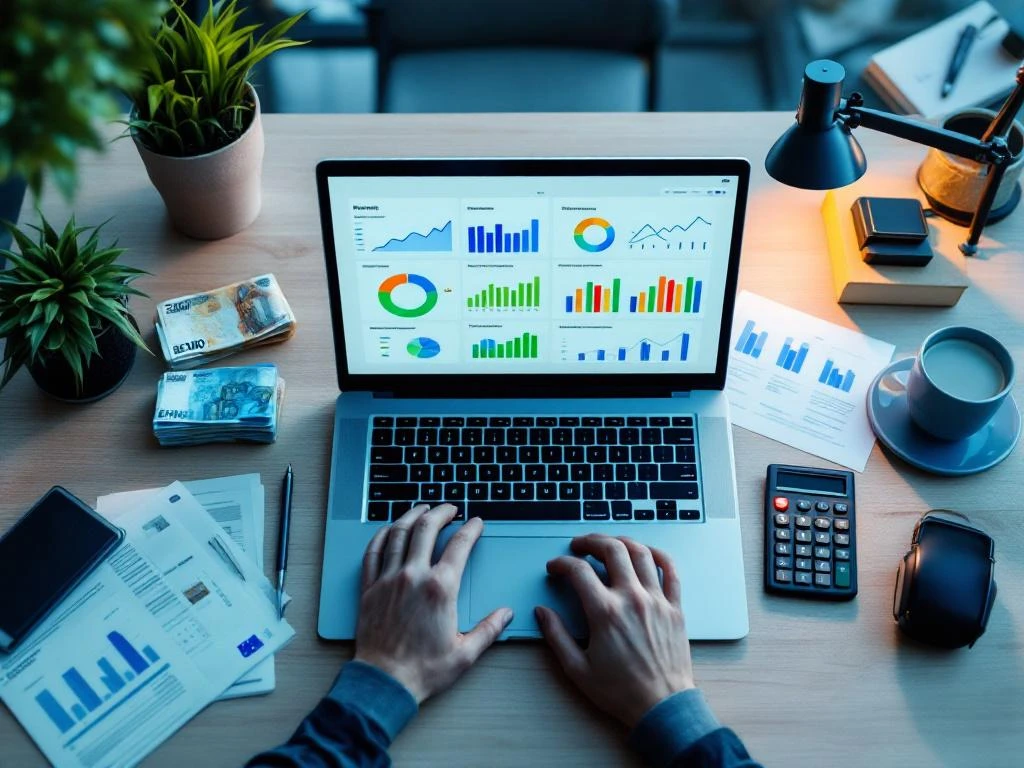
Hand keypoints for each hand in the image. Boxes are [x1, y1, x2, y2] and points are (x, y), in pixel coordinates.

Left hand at [354, 503, 512, 703]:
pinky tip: (389, 530)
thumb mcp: (465, 653)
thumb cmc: (423, 670)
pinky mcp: (370, 588)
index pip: (459, 545)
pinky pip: (373, 552)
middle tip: (450, 507)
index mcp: (440, 589)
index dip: (471, 529)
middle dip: (441, 512)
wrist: (384, 682)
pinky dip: (382, 535)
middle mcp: (413, 577)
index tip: (476, 522)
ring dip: (412, 516)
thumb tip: (506, 614)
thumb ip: (489, 629)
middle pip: (426, 529)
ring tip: (422, 509)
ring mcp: (388, 580)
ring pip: (399, 534)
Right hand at [536, 535, 693, 727]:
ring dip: (621, 541)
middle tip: (579, 545)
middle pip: (611, 550)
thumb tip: (542, 612)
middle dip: (590, 541)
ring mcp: (657, 600)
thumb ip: (556, 636)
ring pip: (641, 553)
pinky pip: (671, 570)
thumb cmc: (621, 691)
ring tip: (609, 543)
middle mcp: (632, 599)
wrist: (662, 706)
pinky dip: (658, 554)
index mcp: (605, 613)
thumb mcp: (577, 669)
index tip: (556, 568)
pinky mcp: (675, 607)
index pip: (578, 571)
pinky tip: (646, 552)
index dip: (561, 564)